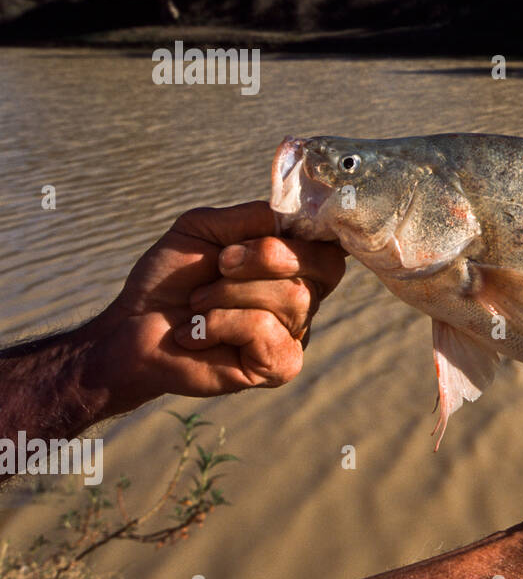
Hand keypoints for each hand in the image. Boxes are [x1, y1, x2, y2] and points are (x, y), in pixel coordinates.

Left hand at [84, 201, 346, 415]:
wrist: (133, 326)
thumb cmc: (172, 278)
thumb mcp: (207, 228)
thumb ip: (255, 217)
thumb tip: (299, 214)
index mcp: (295, 265)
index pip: (333, 247)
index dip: (320, 236)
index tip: (285, 228)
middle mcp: (305, 299)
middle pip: (320, 265)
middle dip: (262, 257)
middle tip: (220, 264)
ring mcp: (295, 334)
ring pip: (292, 297)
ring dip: (228, 293)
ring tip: (199, 304)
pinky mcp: (280, 365)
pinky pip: (265, 329)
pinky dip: (220, 324)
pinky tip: (198, 334)